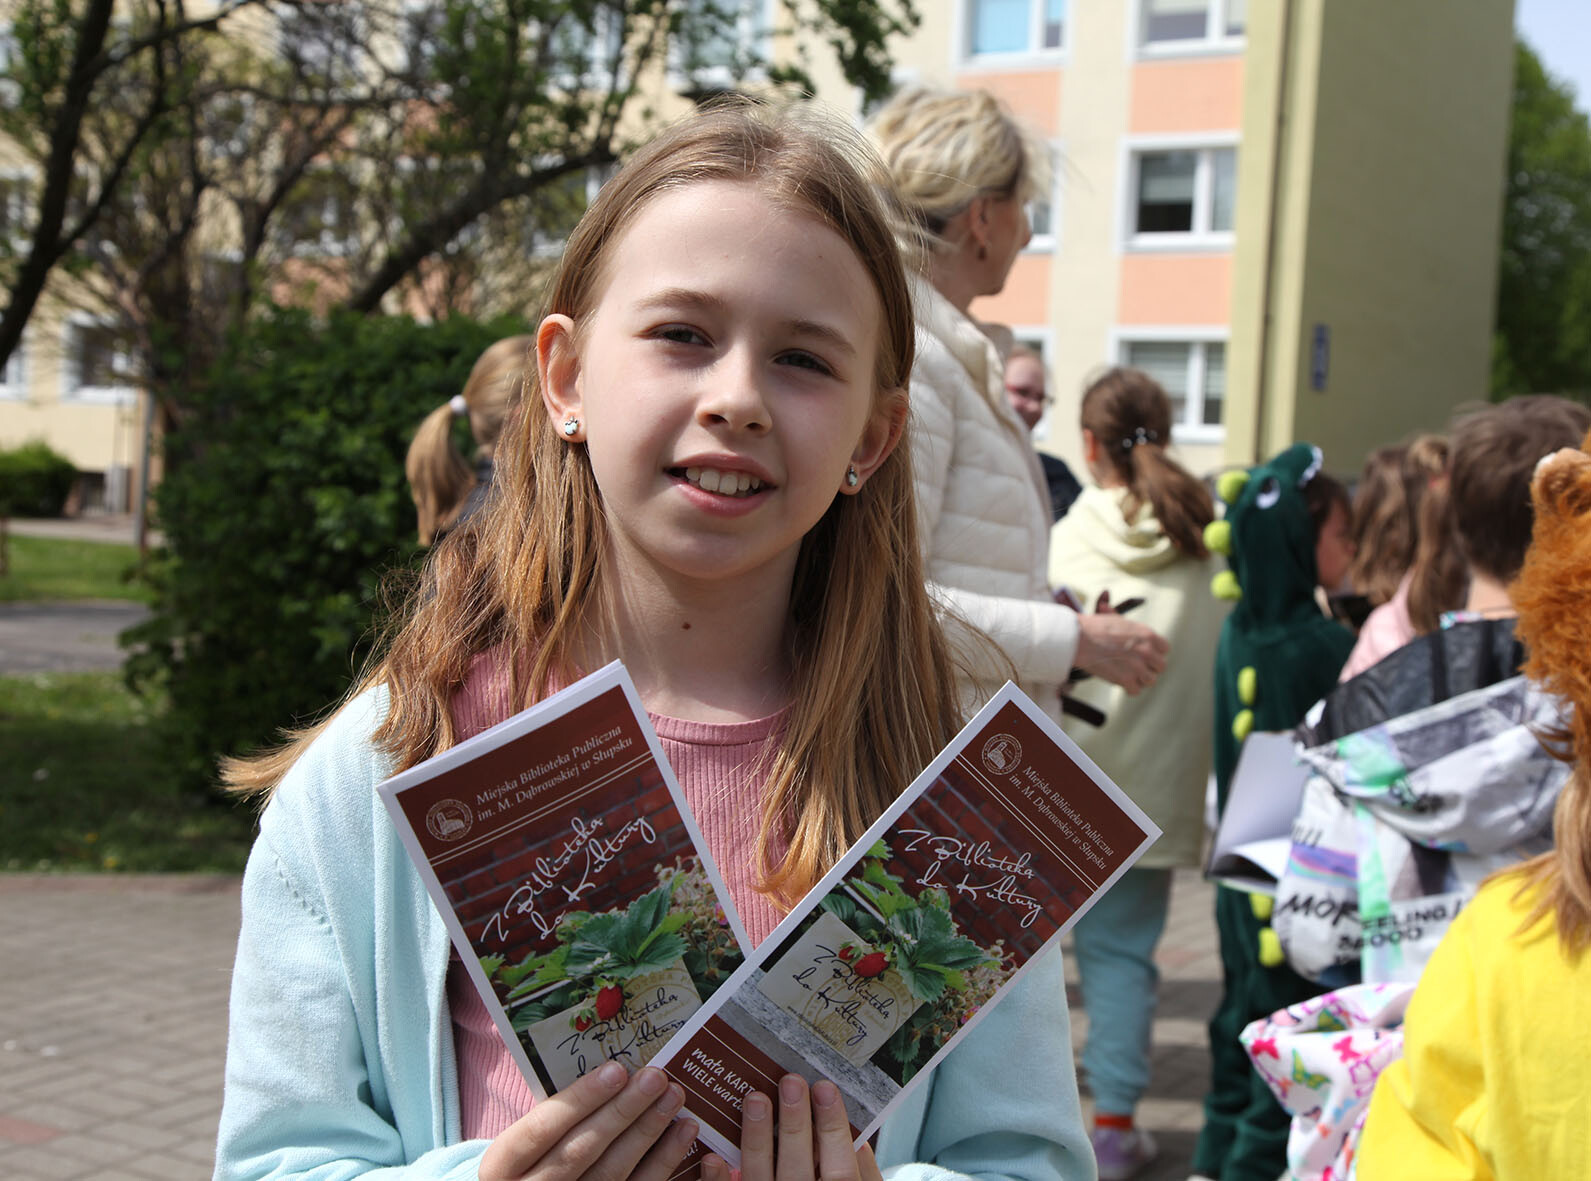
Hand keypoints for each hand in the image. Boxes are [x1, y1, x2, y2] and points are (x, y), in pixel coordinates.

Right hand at [479, 1061, 696, 1180]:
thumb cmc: (530, 1162)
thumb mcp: (523, 1145)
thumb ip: (554, 1118)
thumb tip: (609, 1070)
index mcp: (502, 1167)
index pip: (540, 1129)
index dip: (579, 1099)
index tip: (616, 1069)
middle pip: (579, 1151)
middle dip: (621, 1112)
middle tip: (655, 1077)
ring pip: (611, 1174)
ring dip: (647, 1133)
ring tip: (674, 1096)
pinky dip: (663, 1163)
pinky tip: (682, 1133)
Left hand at [702, 1075, 881, 1180]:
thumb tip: (858, 1141)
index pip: (838, 1169)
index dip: (832, 1129)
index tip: (825, 1088)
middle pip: (797, 1169)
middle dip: (795, 1124)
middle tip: (791, 1083)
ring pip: (759, 1180)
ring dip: (757, 1140)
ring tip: (755, 1099)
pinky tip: (713, 1157)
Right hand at [1073, 612, 1168, 694]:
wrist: (1078, 639)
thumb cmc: (1093, 627)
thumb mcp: (1116, 619)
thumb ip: (1125, 624)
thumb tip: (1110, 609)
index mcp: (1147, 634)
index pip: (1165, 649)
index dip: (1155, 653)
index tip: (1146, 656)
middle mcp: (1147, 651)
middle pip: (1160, 667)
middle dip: (1149, 668)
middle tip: (1137, 668)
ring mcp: (1137, 666)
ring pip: (1150, 680)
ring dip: (1140, 679)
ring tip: (1128, 675)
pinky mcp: (1126, 680)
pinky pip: (1136, 691)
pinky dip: (1128, 689)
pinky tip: (1121, 683)